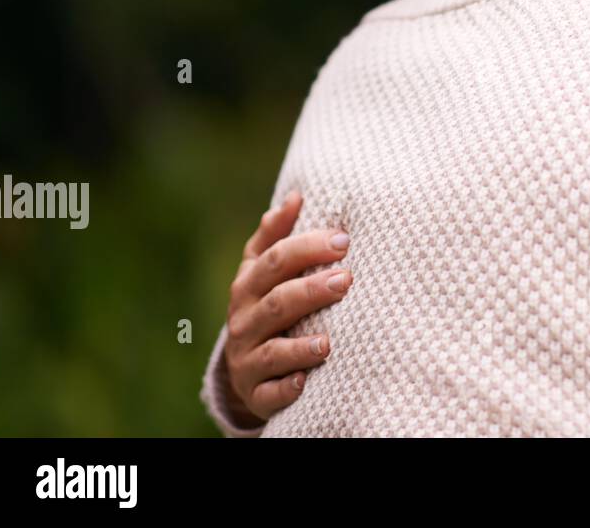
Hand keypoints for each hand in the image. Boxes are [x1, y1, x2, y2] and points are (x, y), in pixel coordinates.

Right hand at [220, 191, 353, 426]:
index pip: (273, 261)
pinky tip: (306, 381)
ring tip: (328, 342)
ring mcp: (247, 359)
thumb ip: (275, 236)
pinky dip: (286, 388)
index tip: (343, 239)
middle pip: (276, 302)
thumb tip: (295, 196)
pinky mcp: (255, 393)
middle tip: (346, 279)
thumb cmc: (267, 304)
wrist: (246, 366)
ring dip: (300, 346)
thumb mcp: (263, 270)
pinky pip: (269, 394)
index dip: (306, 248)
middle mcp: (243, 321)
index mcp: (248, 286)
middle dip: (310, 290)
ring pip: (271, 351)